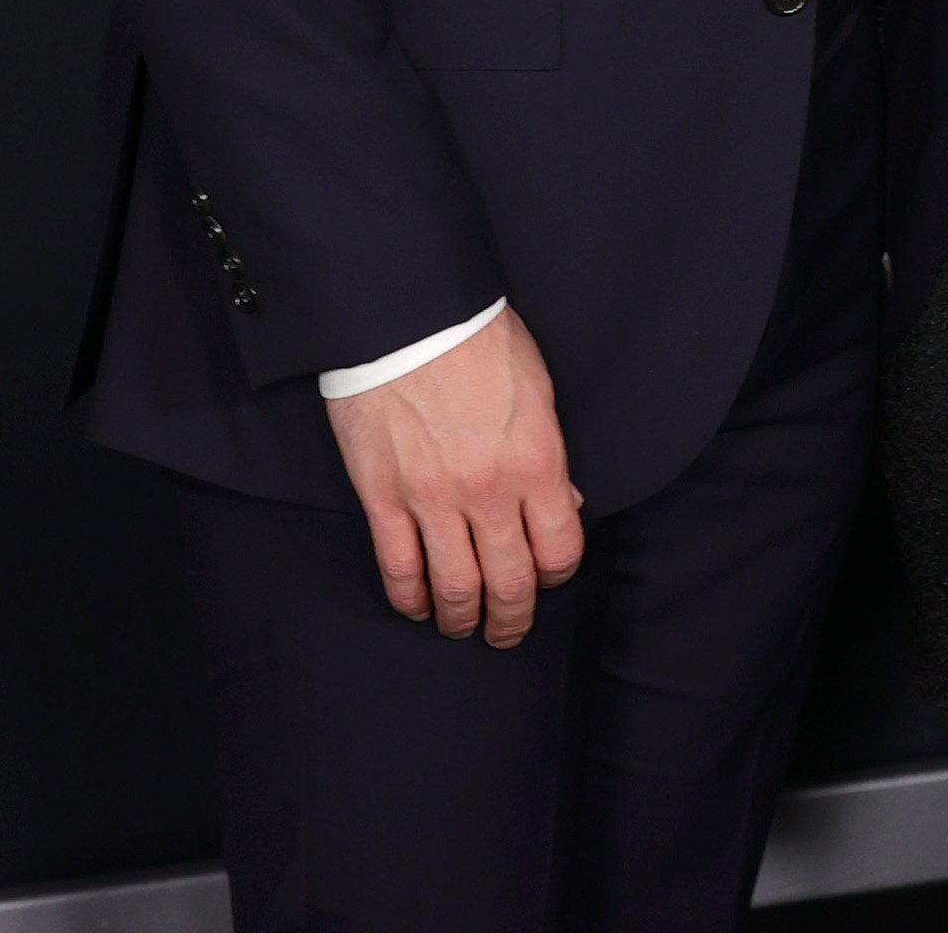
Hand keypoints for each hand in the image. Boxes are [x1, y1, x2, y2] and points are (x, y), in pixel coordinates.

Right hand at [322, 307, 585, 644]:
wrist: (410, 316)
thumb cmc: (479, 340)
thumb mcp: (538, 390)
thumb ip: (550, 454)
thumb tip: (563, 504)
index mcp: (536, 463)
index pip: (559, 549)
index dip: (556, 575)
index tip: (547, 578)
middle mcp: (489, 492)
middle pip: (510, 582)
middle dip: (512, 618)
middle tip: (507, 631)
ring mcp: (433, 499)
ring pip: (455, 588)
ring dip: (462, 619)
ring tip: (463, 628)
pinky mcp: (384, 497)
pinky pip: (399, 568)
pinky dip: (411, 598)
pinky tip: (418, 607)